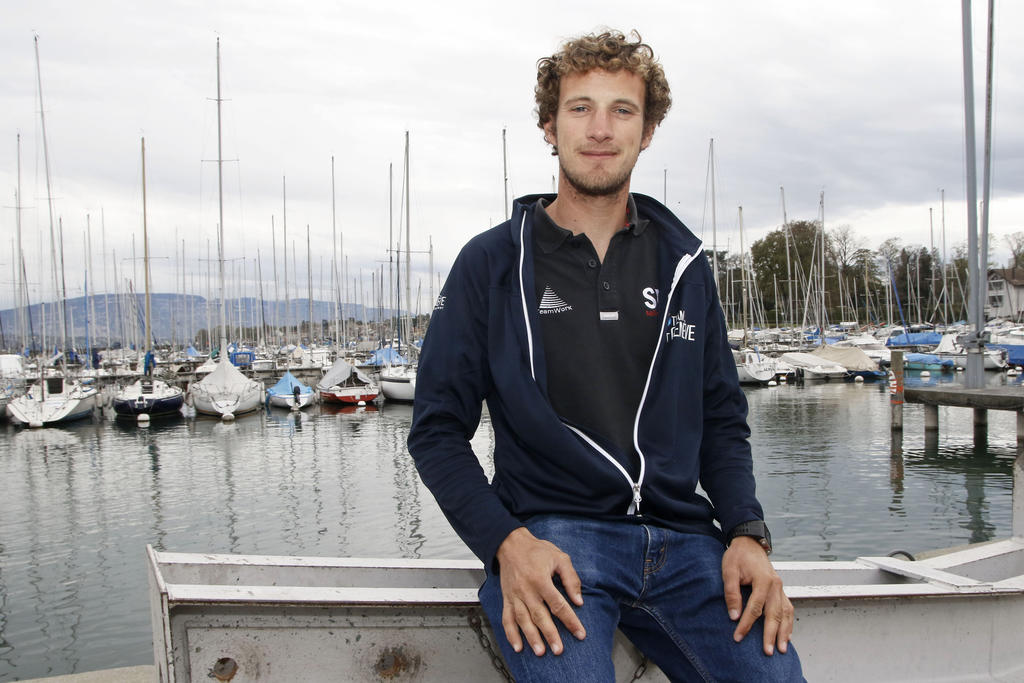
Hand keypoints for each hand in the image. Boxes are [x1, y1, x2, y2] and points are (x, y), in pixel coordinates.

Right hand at [495, 527, 586, 656]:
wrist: (510, 544)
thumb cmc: (536, 550)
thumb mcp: (559, 558)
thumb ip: (571, 579)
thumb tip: (578, 600)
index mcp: (541, 580)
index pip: (558, 604)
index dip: (570, 620)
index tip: (580, 633)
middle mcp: (526, 590)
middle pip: (540, 616)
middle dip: (550, 634)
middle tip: (559, 650)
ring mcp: (514, 596)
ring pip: (523, 620)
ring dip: (531, 637)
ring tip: (540, 652)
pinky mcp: (507, 598)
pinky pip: (507, 618)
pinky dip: (511, 634)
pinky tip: (517, 647)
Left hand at [722, 536, 793, 655]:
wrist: (749, 543)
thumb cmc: (737, 556)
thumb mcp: (729, 571)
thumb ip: (732, 593)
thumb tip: (733, 616)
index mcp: (763, 580)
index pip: (755, 607)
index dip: (746, 623)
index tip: (738, 636)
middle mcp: (776, 585)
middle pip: (774, 614)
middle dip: (770, 634)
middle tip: (767, 652)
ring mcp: (781, 588)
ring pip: (785, 614)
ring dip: (784, 632)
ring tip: (782, 649)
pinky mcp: (780, 590)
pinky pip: (788, 609)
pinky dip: (789, 624)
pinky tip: (787, 636)